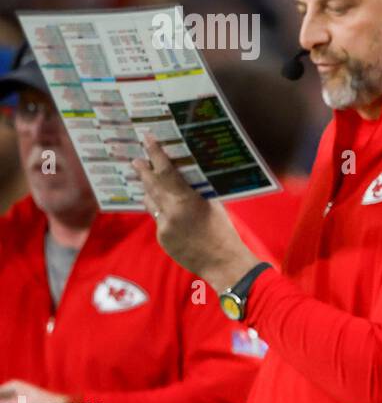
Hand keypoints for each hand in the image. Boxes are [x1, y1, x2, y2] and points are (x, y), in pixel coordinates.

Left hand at [131, 134, 259, 292]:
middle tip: (136, 159)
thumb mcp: (214, 205)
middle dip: (143, 171)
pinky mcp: (162, 238)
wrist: (223, 262)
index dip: (156, 154)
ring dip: (148, 191)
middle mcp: (171, 212)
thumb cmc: (224, 231)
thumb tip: (183, 177)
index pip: (166, 171)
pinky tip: (167, 210)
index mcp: (186, 200)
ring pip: (151, 202)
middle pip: (151, 185)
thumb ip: (196, 192)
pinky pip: (158, 219)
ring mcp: (163, 226)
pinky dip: (162, 212)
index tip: (148, 139)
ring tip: (146, 181)